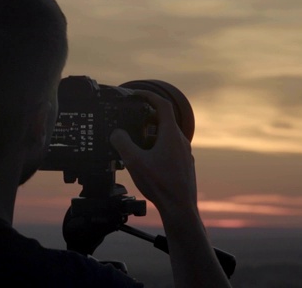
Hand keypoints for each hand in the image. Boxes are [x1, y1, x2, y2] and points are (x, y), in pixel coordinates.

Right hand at [110, 90, 197, 213]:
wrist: (180, 208)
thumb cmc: (160, 185)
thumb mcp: (134, 161)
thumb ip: (122, 143)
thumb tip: (116, 133)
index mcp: (170, 135)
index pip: (162, 105)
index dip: (148, 96)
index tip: (137, 94)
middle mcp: (180, 141)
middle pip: (164, 120)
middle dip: (147, 118)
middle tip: (132, 122)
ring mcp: (185, 153)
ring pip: (167, 136)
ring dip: (152, 135)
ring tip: (136, 145)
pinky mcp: (184, 165)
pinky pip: (170, 149)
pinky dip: (158, 148)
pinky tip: (147, 162)